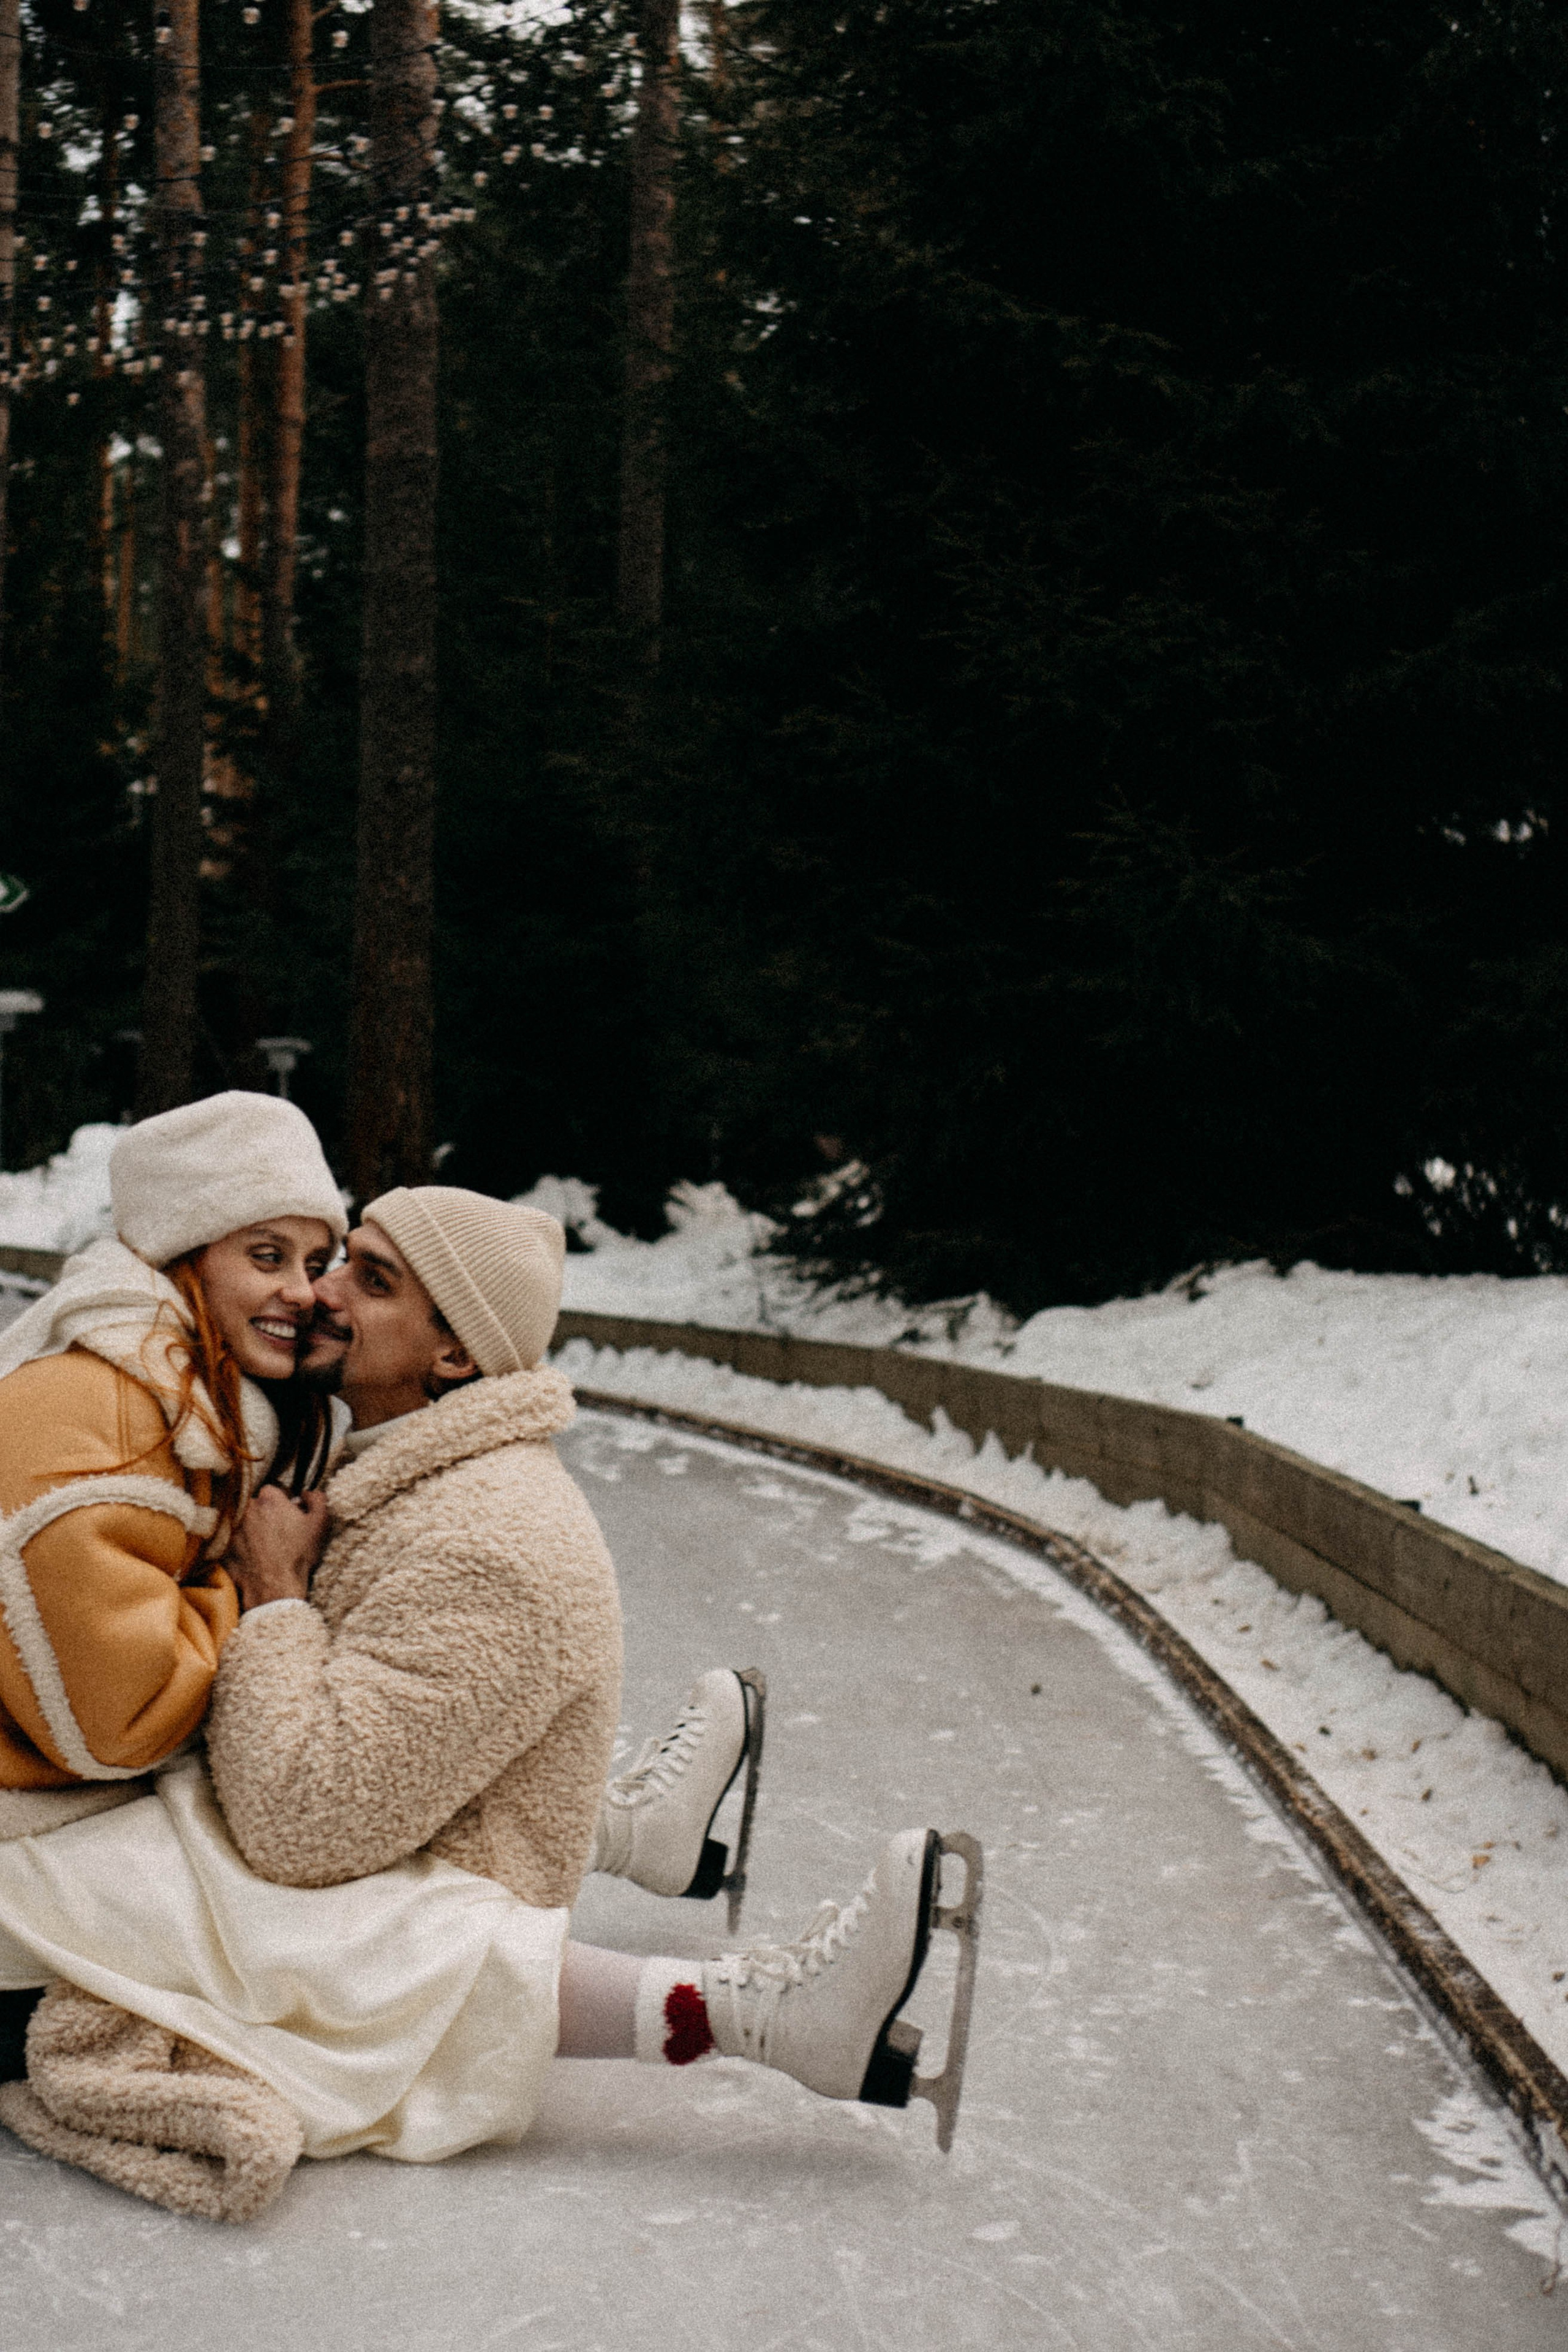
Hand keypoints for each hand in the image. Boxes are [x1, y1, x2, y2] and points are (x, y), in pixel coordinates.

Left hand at [227, 1486, 330, 1611]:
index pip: (274, 1490)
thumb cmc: (298, 1555)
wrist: (274, 1586)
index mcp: (269, 1499)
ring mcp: (232, 1527)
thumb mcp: (320, 1524)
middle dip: (266, 1514)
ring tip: (265, 1545)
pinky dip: (241, 1545)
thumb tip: (307, 1493)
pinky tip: (254, 1556)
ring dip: (252, 1528)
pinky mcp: (224, 1547)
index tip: (288, 1514)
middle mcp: (246, 1509)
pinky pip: (233, 1540)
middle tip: (278, 1531)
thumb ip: (317, 1500)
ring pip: (243, 1521)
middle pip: (256, 1505)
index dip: (283, 1501)